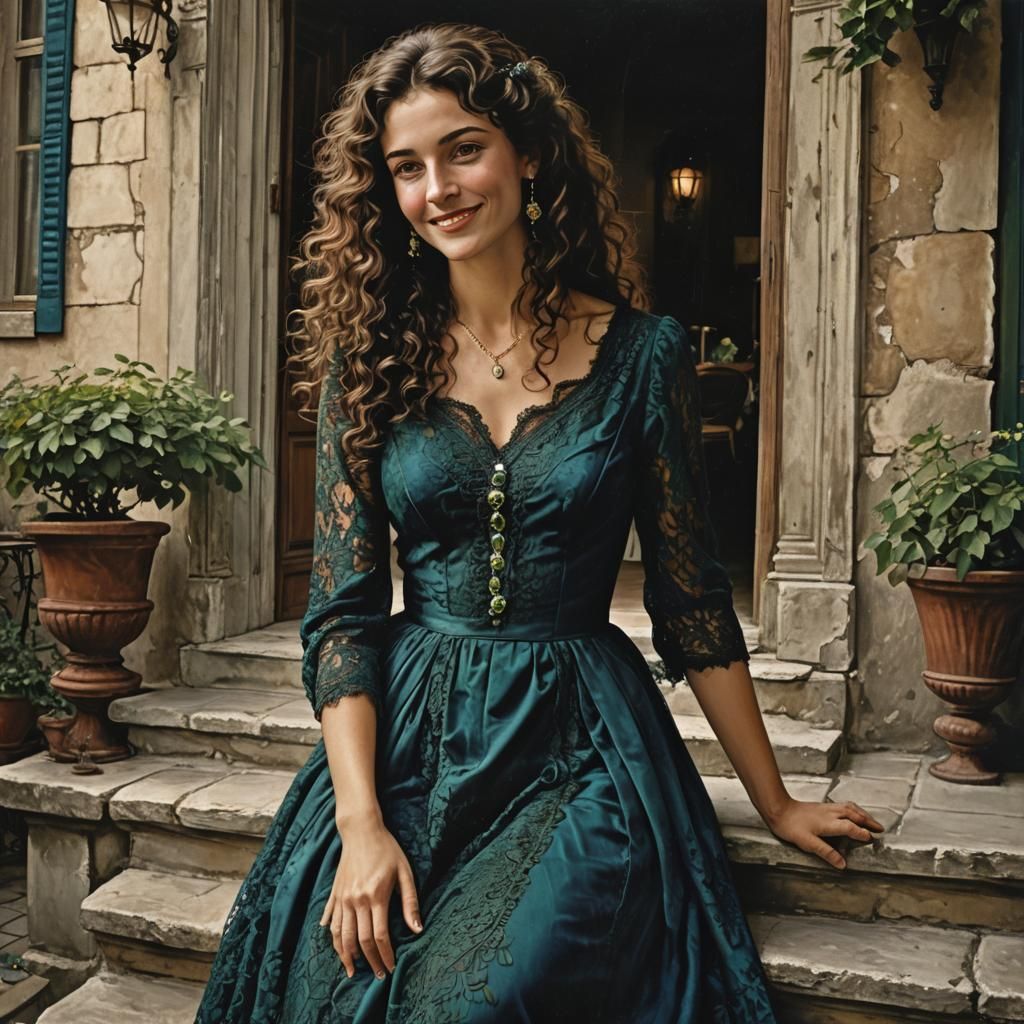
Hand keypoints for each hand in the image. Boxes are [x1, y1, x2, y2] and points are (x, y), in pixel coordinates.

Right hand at [320, 820, 423, 979]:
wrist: (361, 830)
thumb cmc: (387, 849)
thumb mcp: (405, 872)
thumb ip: (410, 902)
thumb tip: (418, 930)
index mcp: (375, 896)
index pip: (380, 936)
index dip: (385, 955)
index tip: (391, 968)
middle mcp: (356, 900)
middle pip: (360, 940)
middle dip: (370, 961)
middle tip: (378, 974)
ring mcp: (342, 898)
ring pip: (341, 936)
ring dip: (347, 956)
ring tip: (353, 971)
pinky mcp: (334, 894)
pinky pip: (331, 922)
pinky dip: (333, 938)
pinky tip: (338, 948)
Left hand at [765, 797, 884, 869]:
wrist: (779, 809)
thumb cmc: (791, 826)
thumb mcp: (808, 843)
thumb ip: (826, 853)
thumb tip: (842, 864)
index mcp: (829, 823)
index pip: (851, 828)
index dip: (863, 833)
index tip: (872, 839)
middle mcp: (831, 813)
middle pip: (855, 815)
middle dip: (868, 821)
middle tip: (880, 829)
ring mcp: (827, 808)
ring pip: (850, 808)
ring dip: (862, 814)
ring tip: (871, 820)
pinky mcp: (823, 806)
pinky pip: (844, 805)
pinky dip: (854, 809)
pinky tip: (852, 812)